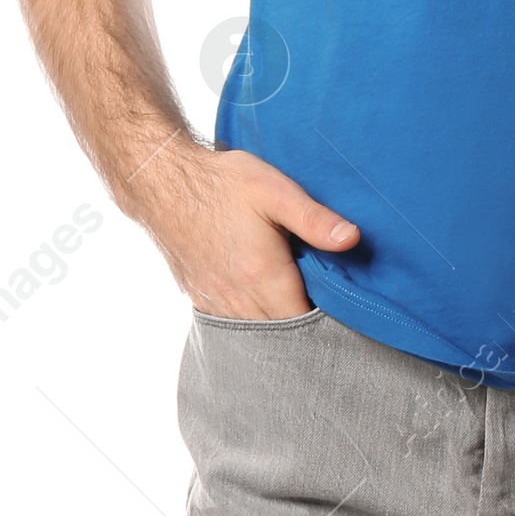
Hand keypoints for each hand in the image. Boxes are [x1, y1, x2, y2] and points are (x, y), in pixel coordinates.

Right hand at [132, 137, 359, 317]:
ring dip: (276, 329)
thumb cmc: (222, 182)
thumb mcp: (275, 190)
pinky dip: (251, 323)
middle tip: (325, 316)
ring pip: (255, 334)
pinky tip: (262, 308)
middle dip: (304, 332)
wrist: (161, 181)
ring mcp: (215, 301)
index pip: (304, 321)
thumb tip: (352, 239)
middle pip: (281, 334)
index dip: (326, 321)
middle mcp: (238, 297)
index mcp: (263, 275)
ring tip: (295, 311)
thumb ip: (314, 219)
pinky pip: (232, 325)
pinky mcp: (199, 297)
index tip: (341, 310)